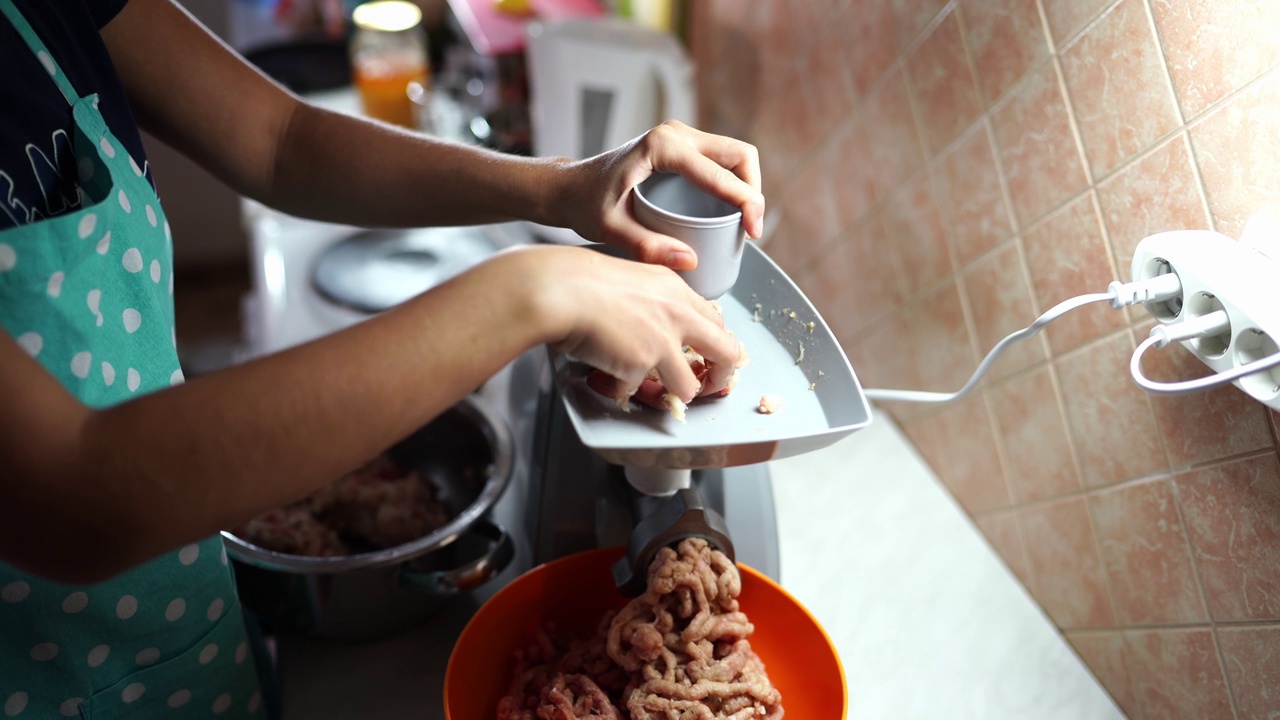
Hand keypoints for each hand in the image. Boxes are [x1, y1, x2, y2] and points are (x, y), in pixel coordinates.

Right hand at [511, 245, 739, 401]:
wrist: (558, 290)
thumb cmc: (578, 279)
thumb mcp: (629, 276)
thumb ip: (651, 297)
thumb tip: (653, 321)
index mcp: (674, 288)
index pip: (714, 318)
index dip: (715, 341)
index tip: (708, 354)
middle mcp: (677, 313)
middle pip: (725, 351)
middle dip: (722, 375)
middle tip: (710, 385)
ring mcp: (662, 341)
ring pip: (690, 386)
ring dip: (673, 394)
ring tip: (653, 393)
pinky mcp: (640, 364)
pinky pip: (638, 390)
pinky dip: (623, 389)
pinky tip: (608, 377)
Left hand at [556, 121, 764, 270]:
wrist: (570, 187)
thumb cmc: (585, 204)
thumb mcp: (611, 229)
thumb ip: (647, 246)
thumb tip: (691, 261)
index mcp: (662, 147)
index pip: (718, 172)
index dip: (745, 202)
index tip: (752, 233)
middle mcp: (675, 133)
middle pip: (738, 155)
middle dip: (753, 192)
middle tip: (752, 231)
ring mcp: (680, 136)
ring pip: (735, 155)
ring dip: (748, 186)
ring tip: (745, 225)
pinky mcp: (682, 146)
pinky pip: (721, 160)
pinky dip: (734, 183)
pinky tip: (732, 213)